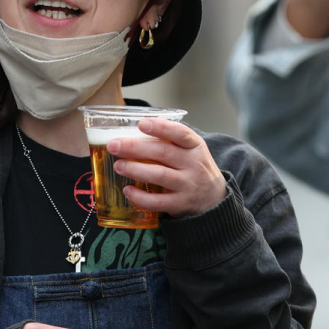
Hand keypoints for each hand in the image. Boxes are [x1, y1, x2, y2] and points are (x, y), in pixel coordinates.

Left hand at [107, 119, 226, 218]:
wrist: (214, 199)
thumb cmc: (194, 168)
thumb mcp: (191, 151)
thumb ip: (169, 141)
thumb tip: (131, 132)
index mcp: (195, 147)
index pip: (181, 133)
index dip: (161, 127)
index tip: (141, 123)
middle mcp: (194, 165)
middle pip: (163, 153)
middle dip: (135, 148)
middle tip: (114, 145)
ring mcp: (188, 185)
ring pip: (160, 175)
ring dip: (135, 169)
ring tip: (118, 166)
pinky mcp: (181, 204)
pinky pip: (158, 201)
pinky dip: (140, 197)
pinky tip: (128, 190)